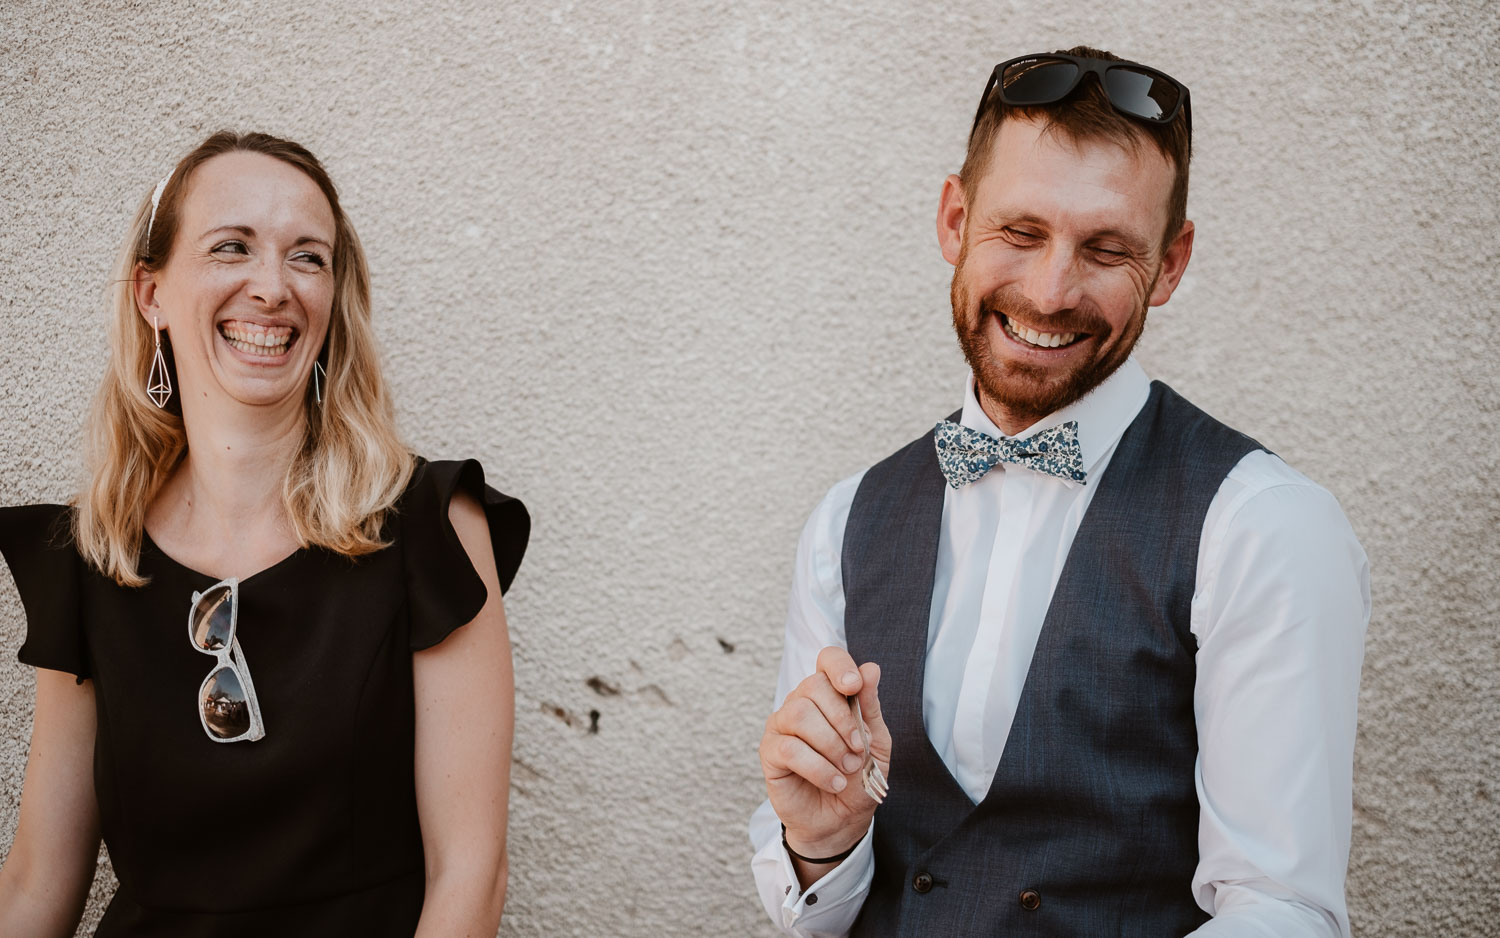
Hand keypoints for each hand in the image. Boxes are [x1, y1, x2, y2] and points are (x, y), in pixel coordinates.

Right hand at [759, 647, 891, 867]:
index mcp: (829, 694)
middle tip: (858, 751)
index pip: (828, 660)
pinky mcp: (770, 752)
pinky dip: (818, 767)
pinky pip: (790, 748)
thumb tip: (870, 668)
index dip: (839, 667)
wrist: (842, 820)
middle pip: (814, 686)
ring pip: (799, 714)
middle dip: (843, 720)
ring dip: (831, 744)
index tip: (854, 687)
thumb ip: (870, 706)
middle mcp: (801, 702)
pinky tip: (833, 781)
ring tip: (846, 767)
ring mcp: (781, 725)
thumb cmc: (858, 776)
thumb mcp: (876, 742)